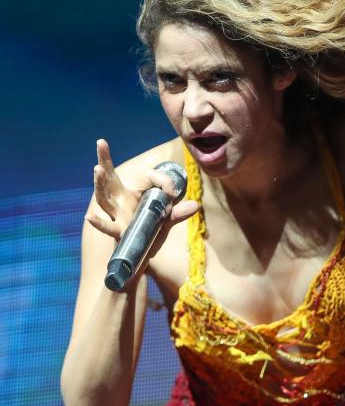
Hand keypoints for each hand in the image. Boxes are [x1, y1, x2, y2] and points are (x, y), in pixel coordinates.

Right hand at [87, 139, 197, 257]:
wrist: (139, 263)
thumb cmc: (149, 238)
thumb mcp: (165, 223)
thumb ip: (177, 213)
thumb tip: (195, 204)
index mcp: (132, 197)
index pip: (145, 179)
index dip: (161, 181)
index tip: (175, 192)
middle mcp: (122, 204)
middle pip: (110, 179)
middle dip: (105, 160)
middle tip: (100, 142)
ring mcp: (118, 217)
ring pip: (105, 198)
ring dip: (100, 184)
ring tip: (97, 168)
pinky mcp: (119, 234)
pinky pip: (107, 227)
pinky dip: (98, 223)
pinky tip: (88, 217)